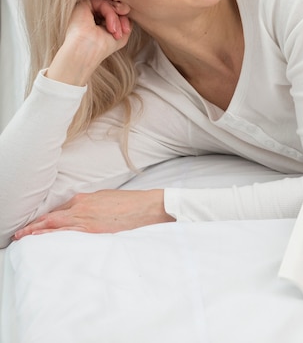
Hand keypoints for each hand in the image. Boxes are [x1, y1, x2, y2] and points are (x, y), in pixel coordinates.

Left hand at [13, 190, 172, 238]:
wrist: (147, 207)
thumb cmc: (132, 204)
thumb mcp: (109, 200)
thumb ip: (94, 206)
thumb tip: (88, 215)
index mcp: (86, 198)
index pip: (61, 209)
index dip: (47, 218)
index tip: (38, 224)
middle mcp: (82, 206)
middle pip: (52, 216)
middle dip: (35, 224)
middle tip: (20, 233)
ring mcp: (85, 218)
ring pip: (54, 224)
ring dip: (37, 231)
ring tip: (22, 237)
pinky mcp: (90, 229)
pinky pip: (65, 233)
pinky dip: (50, 235)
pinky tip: (40, 239)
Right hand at [46, 0, 132, 85]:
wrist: (86, 52)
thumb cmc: (102, 48)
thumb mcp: (121, 34)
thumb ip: (125, 20)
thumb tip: (126, 7)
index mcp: (98, 21)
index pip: (115, 12)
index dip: (124, 18)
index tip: (126, 31)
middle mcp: (91, 14)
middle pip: (113, 6)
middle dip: (122, 17)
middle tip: (124, 30)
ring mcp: (86, 8)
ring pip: (109, 4)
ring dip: (117, 18)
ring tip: (115, 32)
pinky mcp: (82, 4)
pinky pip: (102, 2)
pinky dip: (110, 13)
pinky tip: (110, 28)